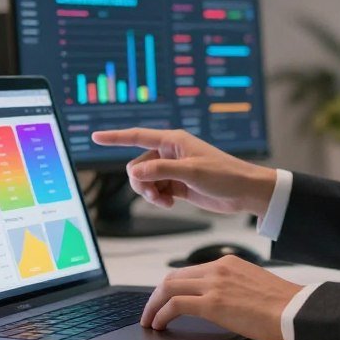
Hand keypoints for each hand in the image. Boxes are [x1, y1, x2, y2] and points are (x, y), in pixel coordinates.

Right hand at [91, 128, 275, 217]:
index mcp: (173, 141)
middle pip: (138, 165)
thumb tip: (135, 173)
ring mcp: (173, 169)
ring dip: (150, 192)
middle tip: (156, 194)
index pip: (137, 136)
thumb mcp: (191, 172)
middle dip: (142, 182)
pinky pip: (155, 189)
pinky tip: (169, 203)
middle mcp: (170, 152)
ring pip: (145, 180)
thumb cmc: (224, 175)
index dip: (115, 137)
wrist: (243, 191)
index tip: (95, 136)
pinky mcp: (177, 184)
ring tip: (164, 201)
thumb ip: (161, 171)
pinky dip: (158, 198)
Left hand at [141, 255, 302, 339]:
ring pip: (168, 288)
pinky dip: (161, 314)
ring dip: (153, 306)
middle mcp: (217, 268)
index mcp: (227, 262)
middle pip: (173, 277)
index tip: (164, 299)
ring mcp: (214, 284)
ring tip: (149, 321)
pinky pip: (175, 305)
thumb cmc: (280, 303)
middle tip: (150, 311)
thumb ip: (230, 285)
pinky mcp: (213, 303)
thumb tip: (214, 301)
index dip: (171, 287)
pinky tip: (159, 325)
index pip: (188, 271)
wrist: (293, 309)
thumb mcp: (251, 283)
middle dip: (156, 295)